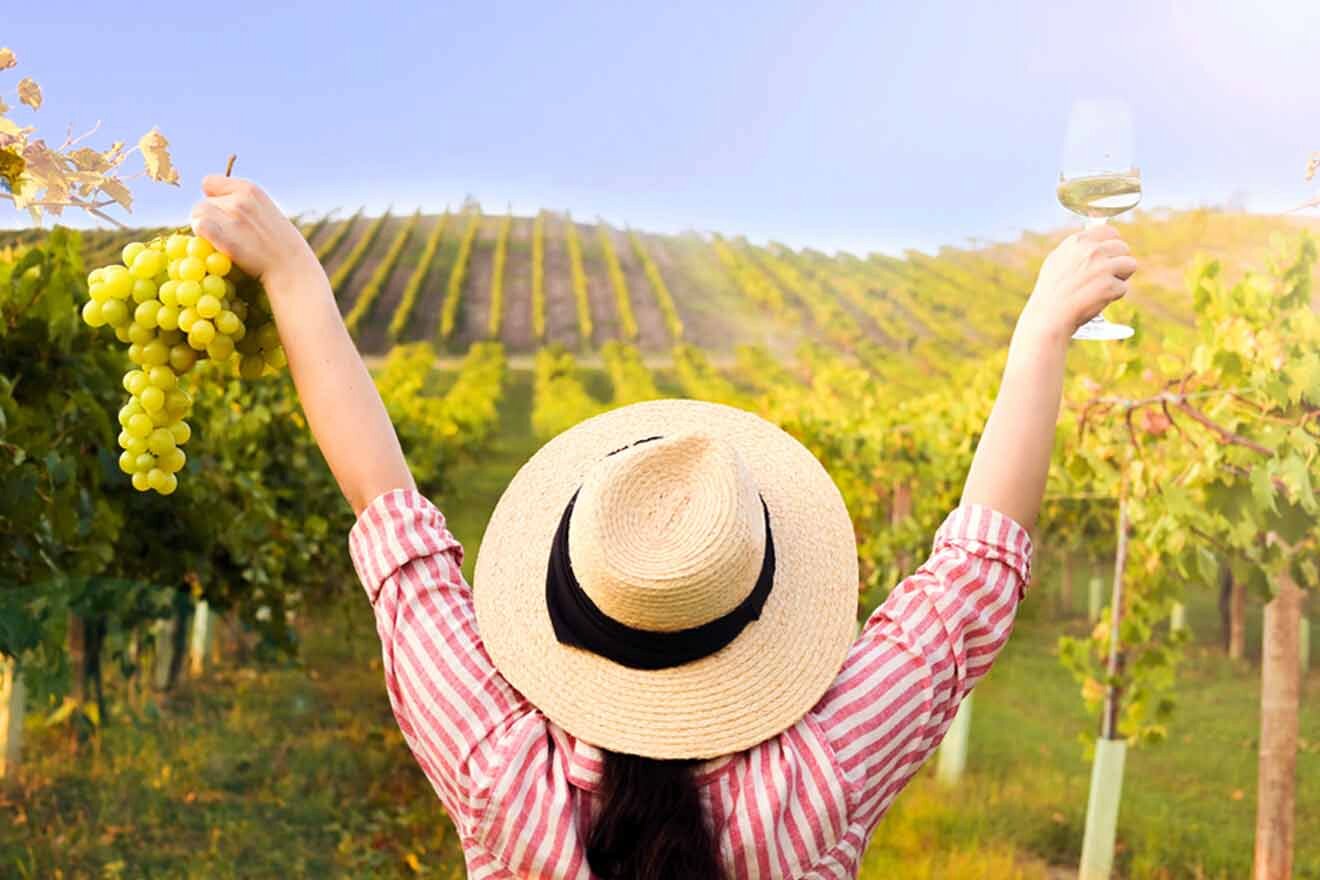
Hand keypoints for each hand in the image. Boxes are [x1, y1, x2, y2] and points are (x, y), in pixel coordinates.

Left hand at [189, 176, 317, 287]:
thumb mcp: (268, 211)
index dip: (213, 198)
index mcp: (250, 190)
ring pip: (196, 215)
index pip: (209, 182)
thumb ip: (244, 204)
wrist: (292, 269)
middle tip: (227, 235)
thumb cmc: (283, 246)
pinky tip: (218, 247)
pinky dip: (202, 237)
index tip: (222, 213)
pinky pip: (198, 227)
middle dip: (209, 218)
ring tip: (223, 242)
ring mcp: (230, 217)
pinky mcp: (221, 235)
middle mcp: (238, 199)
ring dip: (203, 229)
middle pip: (202, 202)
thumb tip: (216, 201)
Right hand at [1017, 224, 1137, 343]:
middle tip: (1105, 276)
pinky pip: (1123, 287)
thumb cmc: (1051, 292)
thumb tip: (1095, 242)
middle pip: (1123, 248)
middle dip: (1118, 262)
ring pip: (1130, 265)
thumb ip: (1076, 249)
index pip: (1110, 231)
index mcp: (1077, 242)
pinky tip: (1097, 299)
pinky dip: (1113, 296)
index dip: (1112, 244)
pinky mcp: (1109, 286)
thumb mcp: (1057, 261)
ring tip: (1102, 287)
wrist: (1048, 316)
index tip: (1108, 256)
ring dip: (1120, 277)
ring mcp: (1101, 267)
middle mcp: (1091, 250)